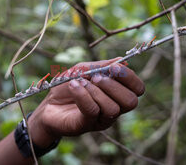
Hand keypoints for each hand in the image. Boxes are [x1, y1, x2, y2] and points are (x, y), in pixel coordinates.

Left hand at [28, 58, 144, 147]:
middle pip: (131, 101)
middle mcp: (114, 108)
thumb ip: (102, 66)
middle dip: (114, 85)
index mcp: (116, 93)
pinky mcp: (87, 124)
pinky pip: (93, 110)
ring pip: (112, 108)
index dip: (129, 77)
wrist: (48, 104)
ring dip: (96, 91)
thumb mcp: (84, 69)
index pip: (137, 89)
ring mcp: (101, 119)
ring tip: (81, 82)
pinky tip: (74, 86)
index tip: (114, 67)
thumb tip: (122, 60)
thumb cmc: (68, 85)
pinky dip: (83, 95)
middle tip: (96, 77)